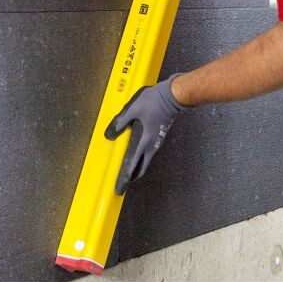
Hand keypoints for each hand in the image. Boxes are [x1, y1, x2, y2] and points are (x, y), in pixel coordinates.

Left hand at [105, 74, 186, 194]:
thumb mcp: (134, 109)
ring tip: (130, 169)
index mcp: (145, 140)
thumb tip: (110, 133)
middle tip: (125, 181)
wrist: (173, 96)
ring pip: (147, 158)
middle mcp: (152, 144)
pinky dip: (143, 156)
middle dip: (134, 175)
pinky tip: (138, 152)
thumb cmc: (155, 101)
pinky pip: (150, 150)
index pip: (134, 163)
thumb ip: (121, 121)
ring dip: (139, 165)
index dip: (127, 176)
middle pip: (143, 165)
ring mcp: (158, 140)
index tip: (121, 186)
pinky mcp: (160, 134)